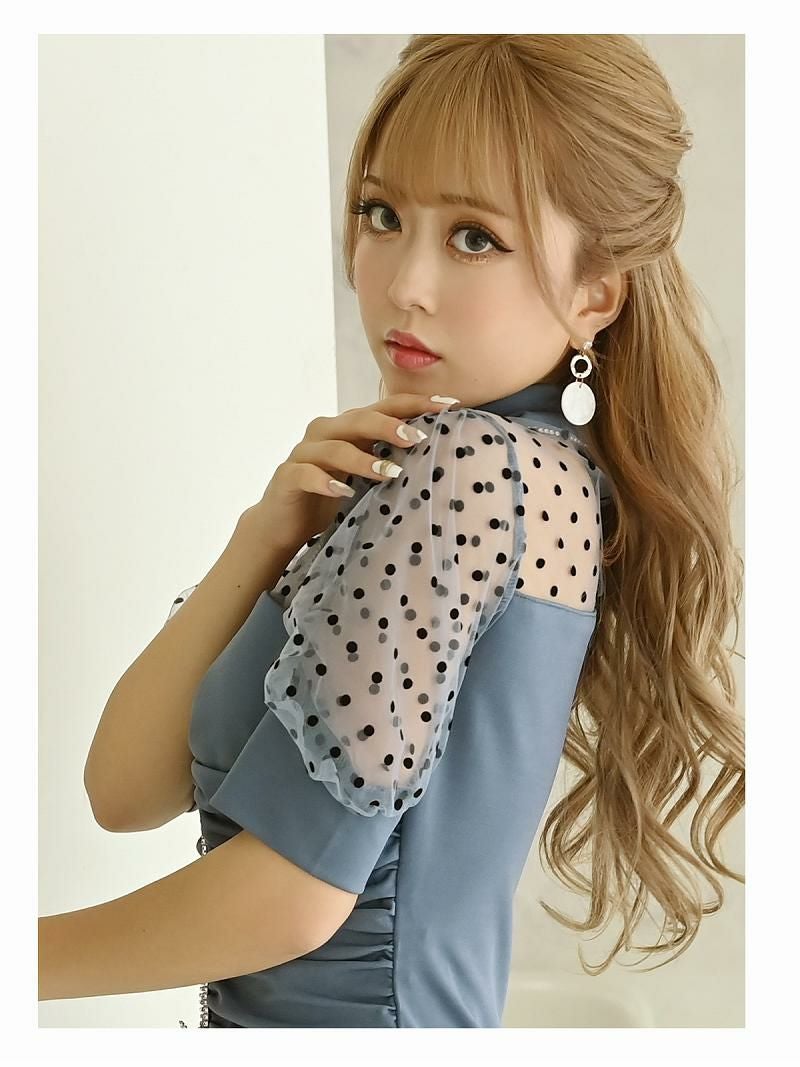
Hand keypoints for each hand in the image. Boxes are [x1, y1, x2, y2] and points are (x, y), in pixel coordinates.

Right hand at [243, 393, 460, 559]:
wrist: (284, 524)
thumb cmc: (332, 498)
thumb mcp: (366, 477)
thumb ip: (389, 459)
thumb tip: (439, 455)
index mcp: (348, 427)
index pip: (385, 407)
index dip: (416, 404)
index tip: (450, 405)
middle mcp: (326, 432)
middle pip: (359, 419)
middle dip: (390, 426)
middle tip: (417, 439)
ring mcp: (304, 453)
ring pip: (335, 447)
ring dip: (363, 460)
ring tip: (390, 473)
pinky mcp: (287, 476)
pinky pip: (306, 474)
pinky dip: (326, 482)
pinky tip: (343, 492)